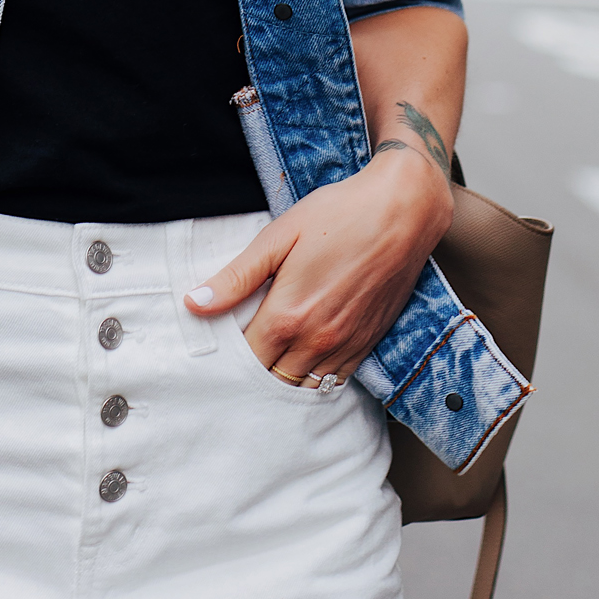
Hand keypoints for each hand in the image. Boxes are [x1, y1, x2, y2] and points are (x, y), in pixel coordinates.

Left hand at [185, 146, 453, 386]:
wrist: (404, 211)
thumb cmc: (339, 215)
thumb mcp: (278, 238)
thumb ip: (236, 278)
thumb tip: (195, 303)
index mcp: (288, 315)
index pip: (244, 358)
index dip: (227, 357)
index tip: (216, 349)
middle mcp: (316, 340)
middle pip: (270, 379)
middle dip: (251, 373)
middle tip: (237, 359)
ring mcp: (345, 345)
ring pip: (303, 386)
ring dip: (282, 380)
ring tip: (266, 365)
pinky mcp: (367, 343)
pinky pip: (334, 380)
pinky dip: (313, 379)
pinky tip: (301, 364)